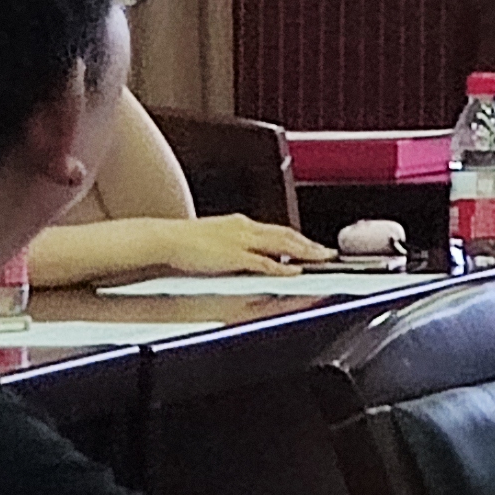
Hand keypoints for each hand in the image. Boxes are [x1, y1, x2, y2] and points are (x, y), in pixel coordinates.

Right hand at [149, 214, 331, 275]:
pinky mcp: (233, 255)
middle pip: (286, 235)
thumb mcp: (215, 237)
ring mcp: (241, 241)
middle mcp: (246, 229)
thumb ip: (233, 244)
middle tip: (328, 252)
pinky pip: (263, 262)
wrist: (165, 238)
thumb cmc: (184, 241)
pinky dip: (281, 266)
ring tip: (321, 259)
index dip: (298, 238)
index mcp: (241, 224)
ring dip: (305, 252)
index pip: (277, 229)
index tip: (312, 245)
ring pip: (282, 245)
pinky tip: (294, 271)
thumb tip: (245, 254)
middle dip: (309, 244)